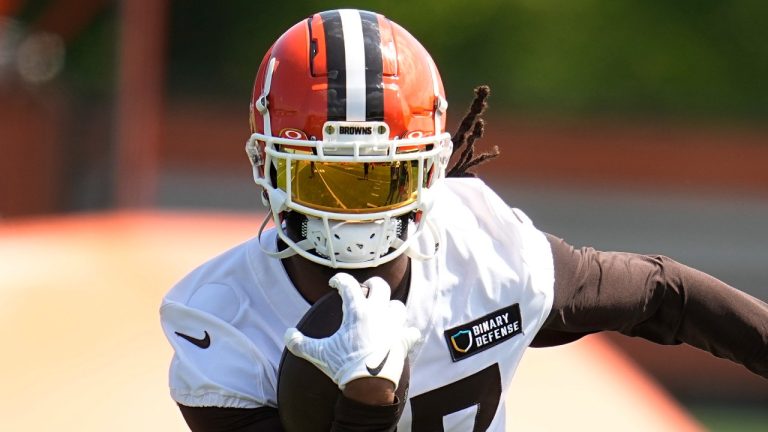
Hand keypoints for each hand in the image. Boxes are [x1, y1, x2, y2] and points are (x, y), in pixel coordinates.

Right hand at [284, 273, 419, 390]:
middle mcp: (378, 313)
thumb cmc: (343, 367)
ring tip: (383, 312)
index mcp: (358, 312)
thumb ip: (300, 343)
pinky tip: (400, 335)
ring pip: (398, 305)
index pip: (348, 285)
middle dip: (372, 285)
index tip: (335, 284)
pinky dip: (406, 332)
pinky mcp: (403, 341)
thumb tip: (287, 335)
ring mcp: (394, 327)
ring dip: (390, 307)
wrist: (369, 387)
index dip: (340, 280)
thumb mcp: (318, 355)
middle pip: (380, 286)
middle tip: (364, 290)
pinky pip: (410, 331)